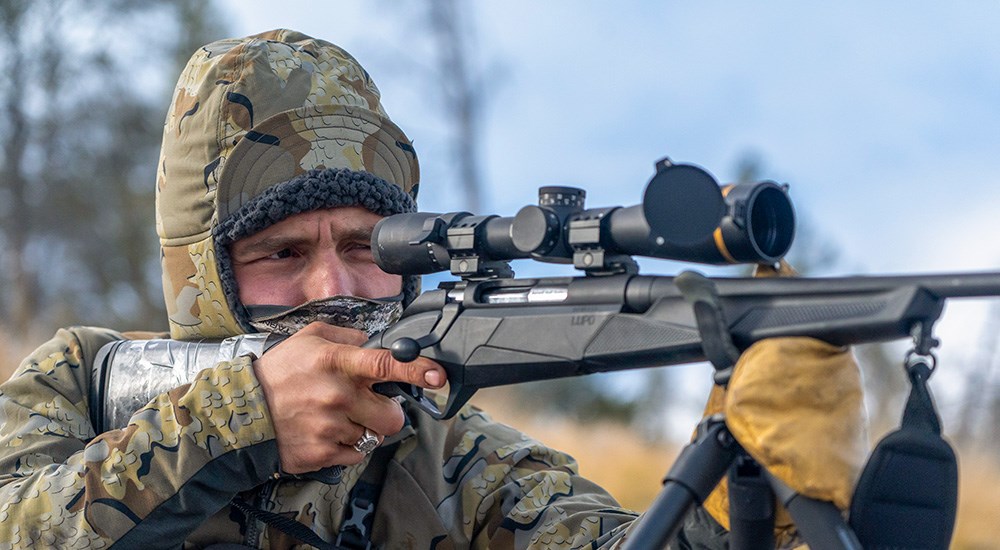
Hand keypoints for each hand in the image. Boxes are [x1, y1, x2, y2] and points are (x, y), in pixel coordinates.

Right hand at [252, 321, 445, 473]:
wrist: (240, 412)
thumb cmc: (277, 373)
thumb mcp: (308, 338)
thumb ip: (347, 335)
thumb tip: (373, 341)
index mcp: (337, 362)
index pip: (387, 364)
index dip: (418, 370)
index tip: (438, 376)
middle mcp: (337, 396)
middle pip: (393, 417)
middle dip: (387, 413)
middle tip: (368, 406)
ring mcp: (330, 428)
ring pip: (374, 437)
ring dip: (363, 430)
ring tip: (337, 418)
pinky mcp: (322, 454)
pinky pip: (356, 455)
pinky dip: (347, 447)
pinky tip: (327, 433)